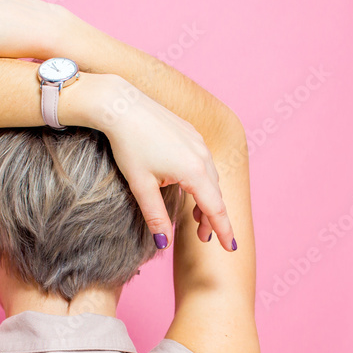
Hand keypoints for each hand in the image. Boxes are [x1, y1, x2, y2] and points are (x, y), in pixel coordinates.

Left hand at [74, 76, 235, 250]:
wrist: (120, 105)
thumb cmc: (129, 145)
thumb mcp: (141, 186)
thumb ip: (155, 216)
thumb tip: (163, 243)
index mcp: (193, 171)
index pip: (215, 209)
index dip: (224, 231)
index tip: (231, 248)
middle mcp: (202, 155)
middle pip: (215, 195)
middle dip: (212, 218)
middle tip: (202, 237)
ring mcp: (199, 142)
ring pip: (211, 178)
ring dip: (207, 199)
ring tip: (196, 216)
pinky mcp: (191, 133)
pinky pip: (204, 163)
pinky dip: (202, 181)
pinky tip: (189, 187)